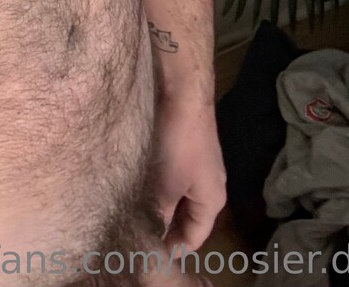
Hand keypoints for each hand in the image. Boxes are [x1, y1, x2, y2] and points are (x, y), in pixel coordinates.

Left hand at [148, 95, 225, 253]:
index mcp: (212, 201)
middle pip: (188, 219)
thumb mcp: (165, 185)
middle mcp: (210, 187)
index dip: (173, 249)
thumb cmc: (178, 144)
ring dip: (161, 207)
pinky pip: (174, 181)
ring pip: (179, 199)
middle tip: (139, 236)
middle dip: (166, 228)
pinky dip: (160, 189)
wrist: (183, 95)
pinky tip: (139, 189)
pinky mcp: (187, 151)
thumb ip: (159, 214)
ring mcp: (199, 168)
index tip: (149, 254)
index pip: (195, 237)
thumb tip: (147, 234)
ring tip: (136, 215)